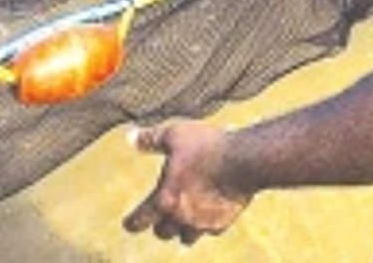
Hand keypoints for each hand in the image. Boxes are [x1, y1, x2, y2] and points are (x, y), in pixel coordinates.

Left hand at [122, 120, 251, 243]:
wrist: (244, 160)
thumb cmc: (207, 146)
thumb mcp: (175, 134)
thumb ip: (151, 139)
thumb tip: (130, 137)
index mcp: (164, 199)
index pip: (139, 220)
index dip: (132, 222)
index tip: (128, 224)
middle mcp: (180, 218)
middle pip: (162, 232)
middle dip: (160, 224)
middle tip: (162, 213)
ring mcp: (202, 224)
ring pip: (186, 237)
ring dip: (182, 229)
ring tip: (185, 217)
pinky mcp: (222, 223)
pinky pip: (210, 230)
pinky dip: (207, 224)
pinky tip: (210, 210)